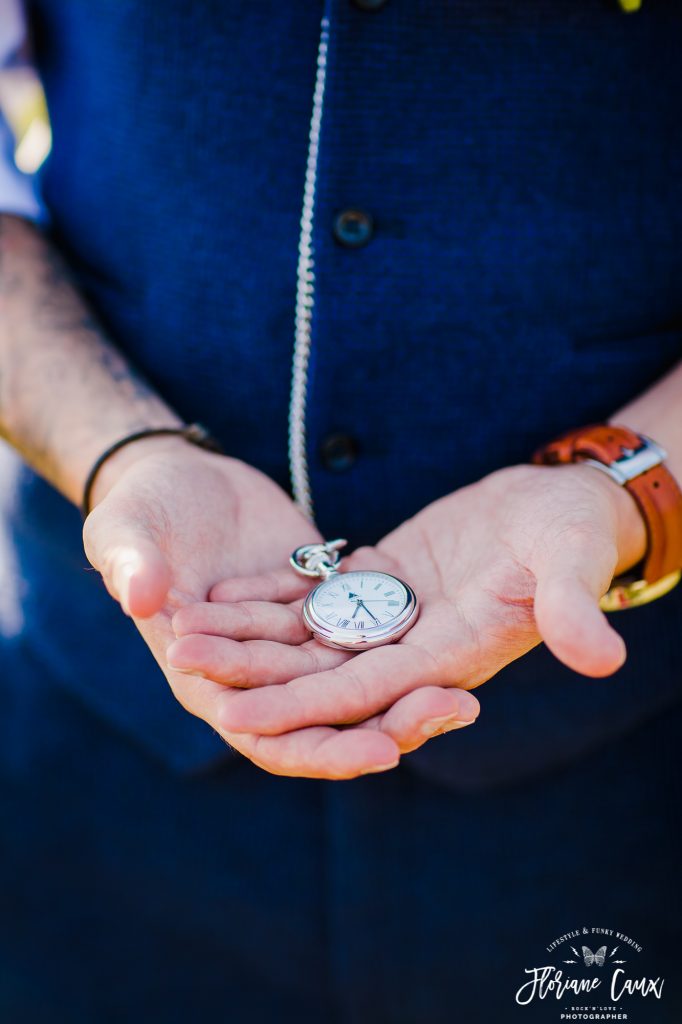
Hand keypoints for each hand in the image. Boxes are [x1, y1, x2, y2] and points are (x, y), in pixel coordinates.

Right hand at [82, 437, 478, 777]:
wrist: (180, 477)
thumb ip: (132, 564)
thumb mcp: (126, 531)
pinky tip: (457, 634)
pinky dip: (403, 639)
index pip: (268, 735)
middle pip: (328, 717)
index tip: (382, 752)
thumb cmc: (140, 509)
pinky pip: (368, 631)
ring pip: (357, 680)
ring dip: (410, 689)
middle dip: (390, 723)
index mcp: (204, 676)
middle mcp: (258, 671)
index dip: (324, 749)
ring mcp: (295, 639)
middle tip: (454, 710)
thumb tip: (142, 598)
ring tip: (469, 692)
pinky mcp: (322, 603)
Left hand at [168, 462, 645, 742]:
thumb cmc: (577, 531)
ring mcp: (397, 613)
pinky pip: (319, 594)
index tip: (239, 719)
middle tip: (184, 661)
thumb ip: (573, 606)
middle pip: (322, 669)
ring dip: (250, 634)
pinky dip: (272, 594)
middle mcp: (417, 644)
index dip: (303, 707)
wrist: (565, 502)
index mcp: (454, 653)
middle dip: (253, 672)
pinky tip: (221, 590)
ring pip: (310, 634)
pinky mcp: (386, 578)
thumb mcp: (574, 561)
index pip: (366, 691)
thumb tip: (602, 657)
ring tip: (185, 627)